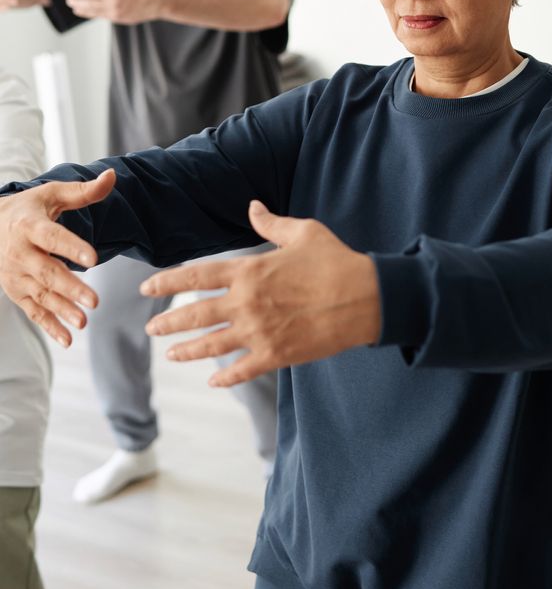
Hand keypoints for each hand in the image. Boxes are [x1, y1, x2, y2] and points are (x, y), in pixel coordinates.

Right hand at [0, 169, 115, 345]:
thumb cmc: (30, 208)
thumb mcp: (52, 194)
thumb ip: (84, 191)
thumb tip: (112, 176)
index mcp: (28, 226)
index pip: (51, 237)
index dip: (72, 246)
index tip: (94, 258)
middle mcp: (18, 252)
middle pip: (46, 271)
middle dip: (70, 287)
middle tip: (95, 300)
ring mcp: (15, 275)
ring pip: (40, 295)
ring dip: (62, 310)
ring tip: (84, 322)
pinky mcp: (16, 292)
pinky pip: (32, 311)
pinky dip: (49, 326)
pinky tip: (67, 339)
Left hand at [142, 200, 380, 384]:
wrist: (366, 298)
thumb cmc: (335, 261)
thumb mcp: (303, 232)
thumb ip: (271, 223)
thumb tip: (253, 207)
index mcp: (250, 271)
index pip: (197, 275)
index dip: (168, 281)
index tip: (148, 286)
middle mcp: (247, 303)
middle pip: (195, 314)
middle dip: (169, 321)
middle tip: (152, 327)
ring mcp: (259, 332)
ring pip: (212, 345)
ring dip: (187, 350)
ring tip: (171, 354)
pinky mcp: (277, 355)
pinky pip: (242, 370)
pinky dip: (226, 378)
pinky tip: (214, 381)